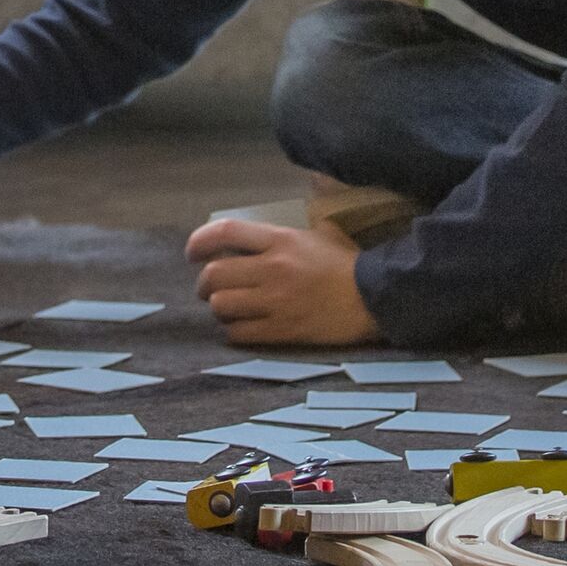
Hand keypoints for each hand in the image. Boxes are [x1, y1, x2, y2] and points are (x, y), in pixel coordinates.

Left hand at [185, 215, 375, 347]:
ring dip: (219, 308)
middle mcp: (273, 269)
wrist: (375, 298)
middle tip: (209, 288)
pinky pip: (240, 333)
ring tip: (227, 308)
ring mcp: (277, 302)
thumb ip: (286, 232)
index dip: (199, 241)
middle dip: (204, 283)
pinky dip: (233, 331)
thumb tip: (259, 232)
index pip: (224, 232)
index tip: (191, 252)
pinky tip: (241, 327)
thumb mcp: (318, 233)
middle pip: (215, 274)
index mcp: (280, 240)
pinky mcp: (284, 331)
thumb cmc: (346, 264)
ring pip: (222, 306)